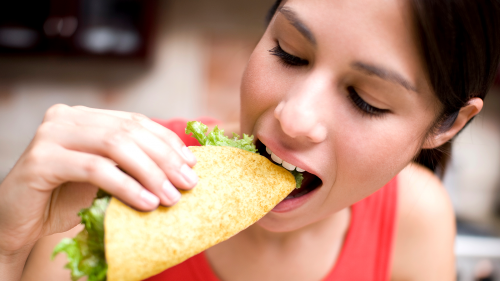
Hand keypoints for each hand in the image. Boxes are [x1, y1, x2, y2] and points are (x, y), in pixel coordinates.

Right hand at [0, 104, 196, 260]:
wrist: (16, 221)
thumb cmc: (64, 199)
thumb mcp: (105, 176)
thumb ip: (131, 164)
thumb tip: (181, 166)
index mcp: (85, 116)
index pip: (136, 122)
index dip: (167, 141)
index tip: (191, 163)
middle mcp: (67, 118)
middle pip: (129, 131)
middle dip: (165, 158)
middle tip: (188, 183)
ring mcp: (51, 134)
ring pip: (115, 146)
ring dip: (150, 173)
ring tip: (171, 197)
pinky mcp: (41, 159)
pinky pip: (95, 169)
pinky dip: (126, 186)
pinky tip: (146, 202)